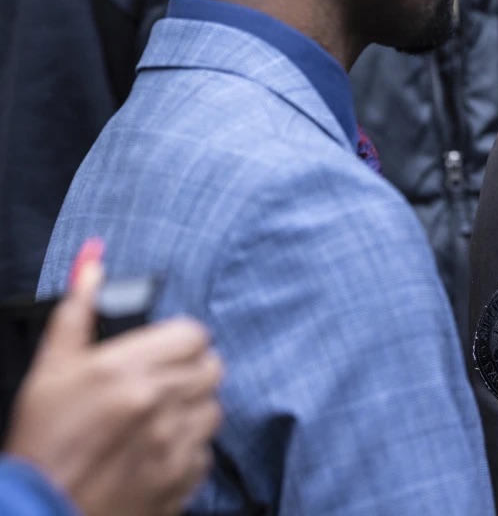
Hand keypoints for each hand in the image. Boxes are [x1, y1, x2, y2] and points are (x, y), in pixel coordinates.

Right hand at [4, 242, 224, 515]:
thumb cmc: (40, 445)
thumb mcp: (50, 371)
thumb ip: (78, 312)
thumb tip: (92, 259)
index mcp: (127, 371)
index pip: (195, 334)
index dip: (179, 341)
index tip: (163, 352)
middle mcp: (158, 404)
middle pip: (212, 367)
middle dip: (187, 372)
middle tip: (155, 386)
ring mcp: (174, 445)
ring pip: (214, 408)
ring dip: (191, 410)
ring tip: (153, 421)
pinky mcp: (182, 480)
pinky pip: (206, 451)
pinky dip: (187, 450)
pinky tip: (153, 452)